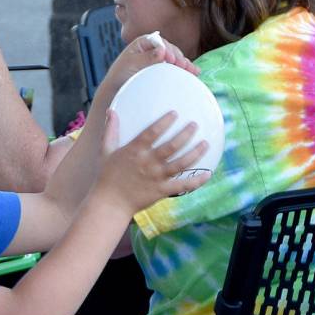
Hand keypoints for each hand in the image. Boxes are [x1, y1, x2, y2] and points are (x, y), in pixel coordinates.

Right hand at [96, 110, 210, 216]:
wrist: (110, 203)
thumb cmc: (107, 176)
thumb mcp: (105, 151)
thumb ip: (111, 131)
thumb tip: (111, 111)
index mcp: (135, 151)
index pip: (152, 132)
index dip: (165, 122)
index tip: (175, 113)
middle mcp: (148, 162)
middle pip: (172, 146)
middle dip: (186, 134)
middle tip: (195, 125)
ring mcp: (157, 177)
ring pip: (181, 163)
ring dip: (195, 153)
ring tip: (205, 144)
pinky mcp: (162, 191)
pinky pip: (182, 185)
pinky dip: (196, 181)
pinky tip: (208, 174)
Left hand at [100, 34, 199, 101]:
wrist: (117, 90)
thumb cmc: (119, 76)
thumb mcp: (131, 64)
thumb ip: (146, 58)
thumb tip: (162, 50)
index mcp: (143, 43)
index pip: (160, 43)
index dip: (167, 50)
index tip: (171, 60)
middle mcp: (153, 49)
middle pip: (171, 50)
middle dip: (179, 58)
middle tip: (184, 66)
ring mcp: (159, 59)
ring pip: (176, 59)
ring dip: (185, 64)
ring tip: (193, 71)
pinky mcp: (163, 70)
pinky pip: (176, 67)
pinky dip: (184, 70)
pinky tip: (194, 73)